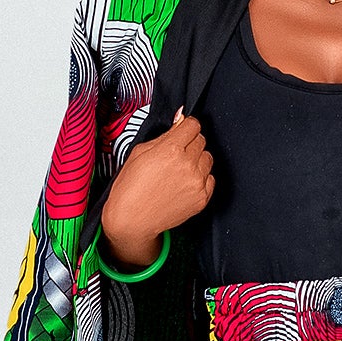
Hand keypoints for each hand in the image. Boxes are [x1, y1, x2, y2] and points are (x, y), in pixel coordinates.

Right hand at [100, 109, 214, 268]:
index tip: (181, 132)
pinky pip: (210, 178)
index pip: (193, 125)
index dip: (185, 127)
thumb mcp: (140, 152)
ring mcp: (197, 182)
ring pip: (208, 158)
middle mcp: (188, 164)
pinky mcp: (202, 198)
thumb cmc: (131, 186)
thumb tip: (180, 121)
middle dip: (190, 143)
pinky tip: (184, 183)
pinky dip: (201, 178)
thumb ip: (165, 135)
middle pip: (201, 140)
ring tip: (179, 170)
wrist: (132, 219)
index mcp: (171, 149)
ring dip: (197, 160)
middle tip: (175, 154)